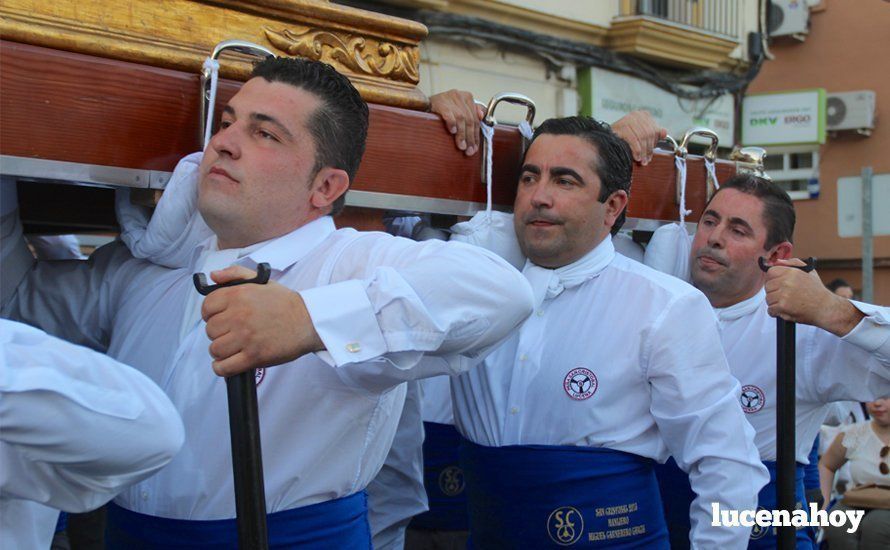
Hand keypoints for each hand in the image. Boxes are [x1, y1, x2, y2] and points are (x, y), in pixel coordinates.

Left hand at [201, 266, 323, 375]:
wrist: (309, 321)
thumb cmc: (285, 303)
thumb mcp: (261, 281)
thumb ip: (235, 274)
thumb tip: (213, 276)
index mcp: (239, 295)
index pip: (207, 307)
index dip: (210, 314)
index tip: (219, 318)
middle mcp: (239, 315)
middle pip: (210, 330)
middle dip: (219, 333)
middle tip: (231, 333)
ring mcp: (246, 337)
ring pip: (215, 349)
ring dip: (222, 351)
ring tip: (233, 347)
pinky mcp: (254, 356)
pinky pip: (224, 367)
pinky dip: (222, 368)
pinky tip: (229, 363)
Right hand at [429, 89, 483, 155]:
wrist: (422, 103)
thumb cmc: (442, 108)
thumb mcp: (458, 109)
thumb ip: (471, 112)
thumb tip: (482, 117)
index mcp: (467, 97)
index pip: (475, 119)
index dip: (476, 135)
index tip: (475, 147)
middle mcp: (460, 96)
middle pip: (469, 120)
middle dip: (470, 137)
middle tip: (468, 150)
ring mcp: (449, 98)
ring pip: (461, 119)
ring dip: (462, 135)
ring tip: (461, 146)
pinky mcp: (440, 102)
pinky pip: (449, 114)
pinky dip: (452, 124)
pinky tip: (452, 132)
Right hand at [611, 110, 667, 165]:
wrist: (604, 141)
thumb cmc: (623, 139)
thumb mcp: (640, 136)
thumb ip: (652, 134)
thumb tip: (664, 132)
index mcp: (643, 115)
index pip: (654, 130)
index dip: (654, 144)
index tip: (651, 155)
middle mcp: (636, 114)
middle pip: (649, 134)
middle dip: (648, 150)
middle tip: (646, 161)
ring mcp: (629, 119)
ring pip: (642, 137)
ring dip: (643, 152)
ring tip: (641, 161)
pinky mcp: (622, 125)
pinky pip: (634, 140)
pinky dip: (636, 150)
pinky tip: (636, 157)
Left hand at [764, 258, 863, 335]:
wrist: (825, 308)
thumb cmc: (816, 290)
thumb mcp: (808, 271)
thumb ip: (792, 263)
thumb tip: (777, 261)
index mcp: (791, 272)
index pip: (770, 272)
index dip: (772, 279)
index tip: (777, 284)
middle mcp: (786, 282)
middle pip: (767, 287)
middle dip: (774, 292)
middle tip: (785, 295)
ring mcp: (784, 295)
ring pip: (768, 299)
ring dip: (775, 303)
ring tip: (787, 303)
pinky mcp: (783, 307)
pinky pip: (770, 310)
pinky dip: (776, 312)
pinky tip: (786, 310)